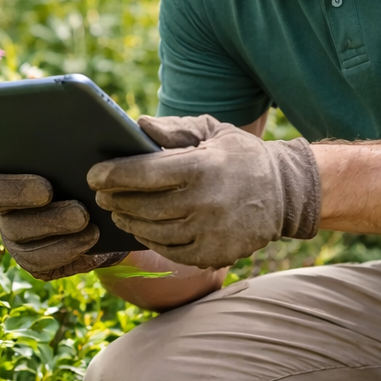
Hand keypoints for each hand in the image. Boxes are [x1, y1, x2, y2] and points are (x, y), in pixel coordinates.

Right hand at [0, 151, 127, 279]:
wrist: (119, 221)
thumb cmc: (102, 178)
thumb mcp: (97, 156)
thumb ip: (81, 139)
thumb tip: (81, 118)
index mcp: (12, 169)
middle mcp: (5, 202)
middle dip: (20, 191)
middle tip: (47, 189)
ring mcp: (15, 234)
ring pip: (19, 232)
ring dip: (52, 224)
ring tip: (84, 219)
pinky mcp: (33, 261)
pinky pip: (41, 262)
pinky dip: (67, 252)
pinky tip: (91, 242)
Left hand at [87, 114, 319, 267]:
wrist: (286, 192)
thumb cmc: (240, 156)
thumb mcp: (213, 130)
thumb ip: (175, 128)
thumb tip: (138, 125)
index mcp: (201, 167)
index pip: (143, 173)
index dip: (113, 174)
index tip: (94, 175)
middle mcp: (205, 202)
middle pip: (143, 205)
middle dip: (116, 199)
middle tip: (102, 194)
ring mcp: (210, 232)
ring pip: (152, 231)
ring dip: (129, 221)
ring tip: (119, 211)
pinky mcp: (214, 255)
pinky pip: (170, 251)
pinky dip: (151, 240)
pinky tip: (143, 228)